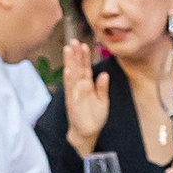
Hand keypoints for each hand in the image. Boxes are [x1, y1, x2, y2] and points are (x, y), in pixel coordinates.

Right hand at [62, 38, 110, 153]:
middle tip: (74, 41)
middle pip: (77, 67)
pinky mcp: (72, 102)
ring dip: (70, 62)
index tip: (83, 44)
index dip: (84, 57)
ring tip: (68, 49)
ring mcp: (74, 94)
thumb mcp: (102, 101)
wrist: (88, 132)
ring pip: (72, 75)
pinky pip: (71, 90)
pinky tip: (68, 70)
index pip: (85, 68)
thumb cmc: (94, 117)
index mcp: (87, 86)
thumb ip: (102, 88)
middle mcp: (79, 87)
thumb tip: (104, 75)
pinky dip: (69, 80)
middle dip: (75, 54)